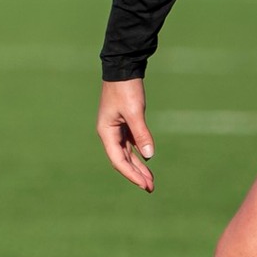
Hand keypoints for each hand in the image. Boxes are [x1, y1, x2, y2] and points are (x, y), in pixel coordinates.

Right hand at [97, 78, 156, 192]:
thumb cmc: (126, 89)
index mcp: (106, 132)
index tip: (144, 184)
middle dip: (136, 174)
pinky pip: (130, 144)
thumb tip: (149, 155)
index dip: (131, 174)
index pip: (118, 160)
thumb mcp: (134, 111)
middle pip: (122, 160)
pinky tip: (147, 160)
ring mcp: (116, 129)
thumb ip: (141, 134)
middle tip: (150, 188)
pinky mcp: (124, 123)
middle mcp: (109, 133)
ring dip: (138, 166)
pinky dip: (139, 153)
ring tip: (150, 181)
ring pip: (126, 153)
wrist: (123, 68)